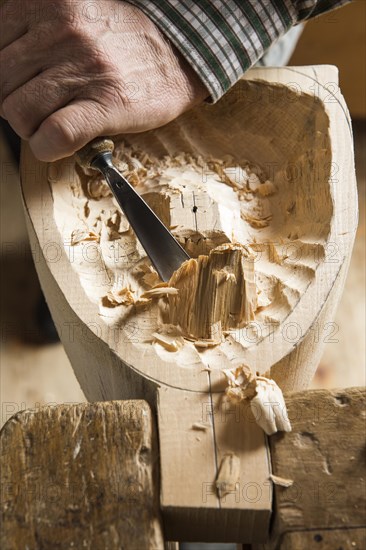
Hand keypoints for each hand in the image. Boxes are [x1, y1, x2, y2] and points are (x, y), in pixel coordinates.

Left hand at [0, 0, 207, 160]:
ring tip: (52, 123)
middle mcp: (62, 32)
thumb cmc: (123, 41)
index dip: (3, 76)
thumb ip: (33, 31)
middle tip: (40, 107)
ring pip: (18, 112)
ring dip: (29, 127)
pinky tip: (55, 143)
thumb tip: (3, 67)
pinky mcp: (105, 105)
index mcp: (46, 5)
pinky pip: (54, 135)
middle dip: (14, 103)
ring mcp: (83, 69)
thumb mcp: (71, 15)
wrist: (177, 55)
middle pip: (1, 83)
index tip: (23, 85)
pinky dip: (46, 147)